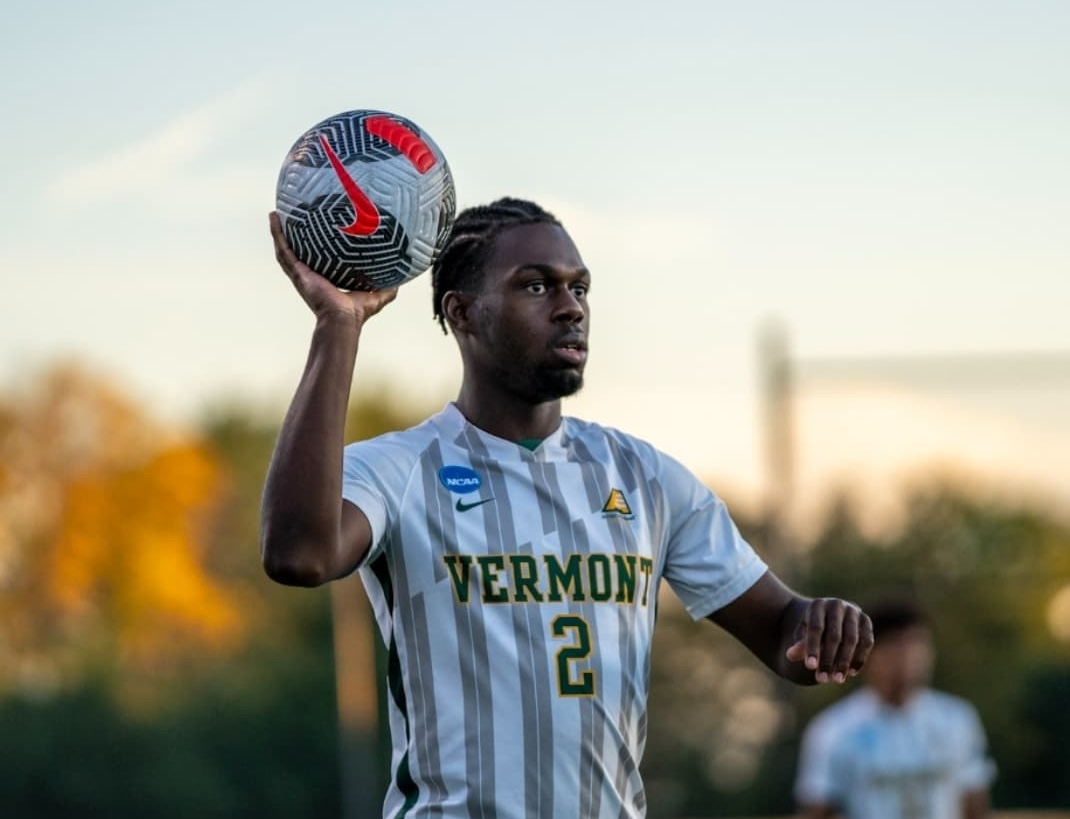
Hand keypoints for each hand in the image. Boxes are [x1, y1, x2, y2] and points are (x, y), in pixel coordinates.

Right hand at [269, 211, 397, 323]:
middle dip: (295, 236)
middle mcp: (311, 275)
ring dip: (280, 231)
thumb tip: (403, 275)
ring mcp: (301, 273)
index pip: (320, 258)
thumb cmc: (357, 312)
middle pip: (300, 251)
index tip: (318, 229)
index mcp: (327, 278)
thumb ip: (389, 286)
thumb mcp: (378, 295)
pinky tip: (274, 218)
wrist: (344, 319)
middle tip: (292, 217)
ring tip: (276, 214)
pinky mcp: (297, 272)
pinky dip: (276, 233)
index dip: (318, 245)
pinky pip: (283, 249)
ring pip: (286, 248)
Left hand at [785, 598, 872, 683]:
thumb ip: (799, 644)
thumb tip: (790, 655)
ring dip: (844, 662)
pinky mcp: (866, 621)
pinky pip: (867, 642)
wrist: (830, 616)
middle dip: (828, 660)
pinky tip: (851, 673)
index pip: (815, 628)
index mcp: (818, 605)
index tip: (810, 667)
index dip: (812, 648)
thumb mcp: (803, 634)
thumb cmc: (813, 629)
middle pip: (834, 636)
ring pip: (852, 640)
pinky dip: (859, 658)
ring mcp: (854, 611)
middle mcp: (837, 605)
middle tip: (822, 679)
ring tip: (837, 680)